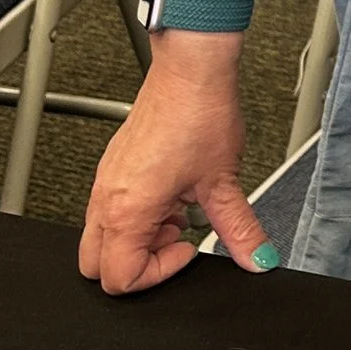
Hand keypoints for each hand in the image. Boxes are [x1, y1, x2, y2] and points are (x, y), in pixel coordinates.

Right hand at [77, 41, 272, 292]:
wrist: (190, 72)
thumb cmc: (199, 115)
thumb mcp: (223, 184)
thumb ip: (240, 231)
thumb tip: (256, 259)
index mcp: (127, 210)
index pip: (117, 277)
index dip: (157, 276)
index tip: (188, 251)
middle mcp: (106, 198)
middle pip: (94, 265)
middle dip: (137, 265)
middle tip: (175, 241)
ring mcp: (105, 181)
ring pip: (99, 237)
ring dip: (137, 240)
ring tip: (176, 216)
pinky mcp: (112, 166)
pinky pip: (107, 210)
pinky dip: (135, 217)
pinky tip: (170, 197)